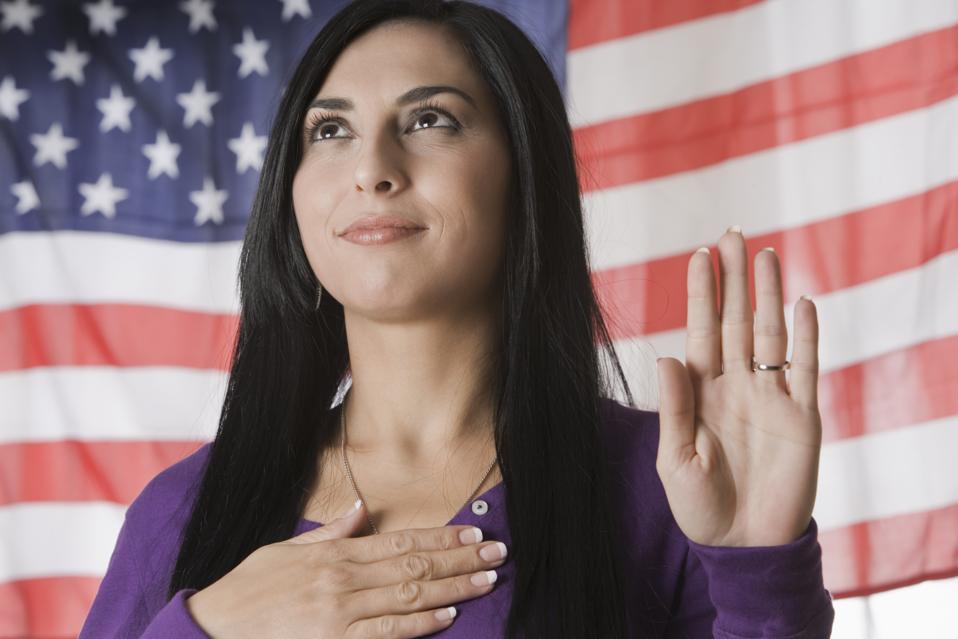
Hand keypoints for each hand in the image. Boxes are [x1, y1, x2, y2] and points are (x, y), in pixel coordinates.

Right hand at [185, 502, 507, 637]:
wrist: (214, 630)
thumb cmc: (250, 590)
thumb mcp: (285, 550)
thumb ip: (328, 533)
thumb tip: (360, 511)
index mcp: (335, 554)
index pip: (401, 540)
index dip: (441, 535)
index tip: (472, 530)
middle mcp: (344, 580)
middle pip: (414, 565)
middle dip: (460, 558)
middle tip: (496, 551)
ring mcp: (341, 615)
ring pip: (409, 596)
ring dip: (453, 587)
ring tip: (486, 579)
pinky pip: (385, 634)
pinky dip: (418, 624)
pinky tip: (447, 616)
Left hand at [654, 226, 821, 547]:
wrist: (743, 545)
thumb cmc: (700, 506)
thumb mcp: (675, 458)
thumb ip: (674, 407)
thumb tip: (667, 356)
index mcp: (702, 392)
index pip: (700, 330)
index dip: (700, 294)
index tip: (698, 256)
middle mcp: (736, 385)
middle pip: (735, 320)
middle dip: (734, 279)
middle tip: (733, 234)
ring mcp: (771, 398)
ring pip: (771, 334)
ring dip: (769, 295)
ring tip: (766, 254)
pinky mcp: (803, 418)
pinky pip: (806, 369)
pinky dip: (808, 337)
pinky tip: (803, 303)